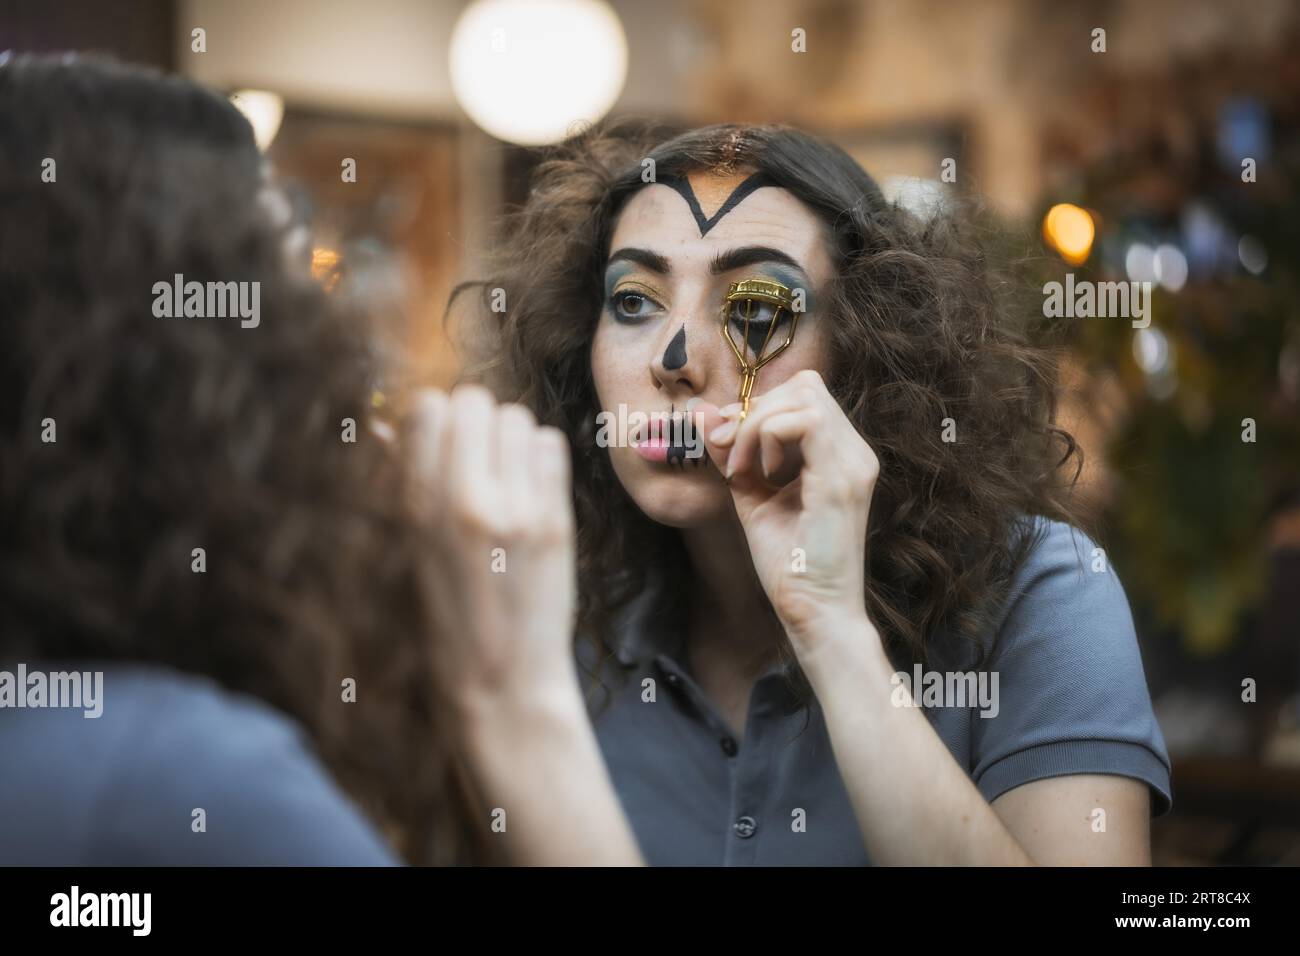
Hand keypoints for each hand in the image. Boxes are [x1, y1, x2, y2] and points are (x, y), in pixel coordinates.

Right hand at [407, 384, 577, 717]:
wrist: (501, 681)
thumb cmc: (447, 618)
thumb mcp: (406, 550)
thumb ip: (397, 483)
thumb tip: (382, 424)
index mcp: (415, 508)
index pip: (426, 407)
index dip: (437, 418)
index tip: (444, 442)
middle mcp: (464, 501)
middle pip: (474, 401)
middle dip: (475, 421)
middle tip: (479, 458)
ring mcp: (515, 509)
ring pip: (517, 417)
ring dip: (511, 438)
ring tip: (506, 476)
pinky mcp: (555, 520)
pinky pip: (551, 444)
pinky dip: (541, 458)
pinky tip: (532, 489)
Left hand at [696, 369, 879, 646]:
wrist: (814, 612)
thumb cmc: (789, 565)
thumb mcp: (751, 496)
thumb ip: (732, 453)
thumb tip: (701, 413)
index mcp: (840, 455)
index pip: (804, 393)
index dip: (758, 406)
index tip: (726, 445)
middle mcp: (855, 452)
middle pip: (804, 386)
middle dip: (753, 410)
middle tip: (729, 454)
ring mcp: (854, 463)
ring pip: (804, 396)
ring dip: (757, 423)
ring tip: (742, 468)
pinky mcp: (842, 479)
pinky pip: (804, 422)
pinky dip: (766, 436)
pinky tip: (757, 474)